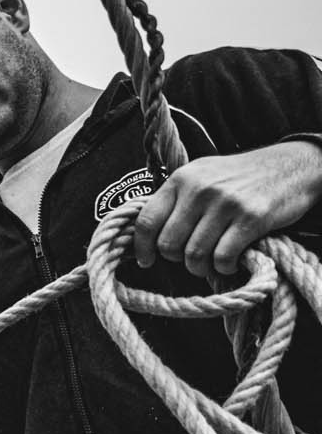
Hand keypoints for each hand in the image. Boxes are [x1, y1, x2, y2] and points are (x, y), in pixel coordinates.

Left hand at [131, 140, 321, 277]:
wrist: (291, 166)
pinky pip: (222, 257)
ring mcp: (226, 203)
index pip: (147, 220)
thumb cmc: (241, 176)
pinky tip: (230, 262)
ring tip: (211, 262)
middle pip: (169, 244)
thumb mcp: (202, 174)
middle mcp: (200, 189)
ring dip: (200, 267)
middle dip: (176, 259)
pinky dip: (223, 267)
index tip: (146, 260)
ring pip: (194, 255)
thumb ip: (176, 199)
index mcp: (182, 178)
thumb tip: (147, 234)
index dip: (142, 247)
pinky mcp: (251, 218)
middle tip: (190, 258)